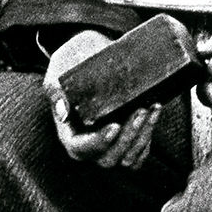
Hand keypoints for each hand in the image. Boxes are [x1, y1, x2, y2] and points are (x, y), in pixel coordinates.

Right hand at [44, 31, 161, 168]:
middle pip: (108, 158)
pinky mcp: (128, 139)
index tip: (115, 125)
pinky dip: (150, 134)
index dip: (99, 142)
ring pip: (128, 157)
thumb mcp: (58, 73)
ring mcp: (110, 145)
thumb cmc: (71, 63)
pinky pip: (141, 150)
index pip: (81, 149)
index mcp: (70, 134)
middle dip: (127, 137)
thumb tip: (63, 112)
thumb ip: (56, 91)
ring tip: (150, 108)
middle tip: (138, 110)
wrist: (89, 54)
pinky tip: (155, 110)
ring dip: (142, 135)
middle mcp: (89, 145)